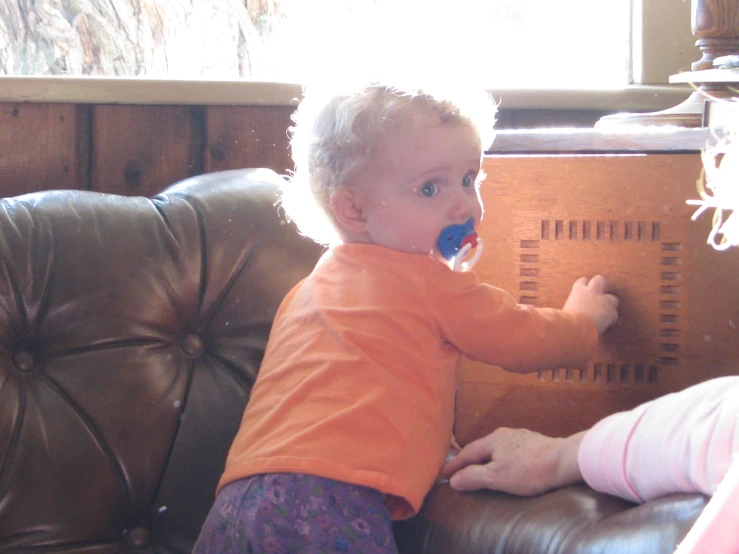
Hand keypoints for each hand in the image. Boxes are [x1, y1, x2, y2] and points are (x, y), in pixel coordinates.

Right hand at [441, 428, 585, 495]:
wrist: (564, 460)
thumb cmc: (529, 470)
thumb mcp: (496, 477)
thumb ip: (473, 477)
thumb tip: (454, 480)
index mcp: (492, 440)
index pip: (468, 453)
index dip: (455, 465)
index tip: (444, 475)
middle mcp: (504, 434)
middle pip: (482, 448)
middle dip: (470, 460)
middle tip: (459, 471)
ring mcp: (521, 437)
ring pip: (497, 448)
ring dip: (487, 458)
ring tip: (482, 468)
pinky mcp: (535, 443)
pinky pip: (511, 450)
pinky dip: (502, 458)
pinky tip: (507, 464)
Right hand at [563, 275, 618, 333]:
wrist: (575, 327)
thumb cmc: (566, 320)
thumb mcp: (566, 308)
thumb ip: (573, 305)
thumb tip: (573, 310)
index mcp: (578, 290)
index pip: (583, 281)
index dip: (585, 286)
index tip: (585, 291)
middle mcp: (592, 291)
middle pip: (600, 280)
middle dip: (602, 287)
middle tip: (599, 296)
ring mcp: (603, 300)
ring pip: (613, 298)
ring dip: (610, 304)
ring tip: (605, 313)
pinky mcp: (610, 311)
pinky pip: (614, 315)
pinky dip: (611, 319)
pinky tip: (606, 324)